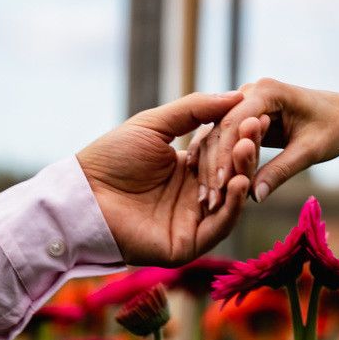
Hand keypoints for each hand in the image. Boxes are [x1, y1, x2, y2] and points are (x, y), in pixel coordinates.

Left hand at [76, 91, 255, 266]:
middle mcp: (194, 197)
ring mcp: (192, 222)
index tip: (255, 114)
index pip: (225, 154)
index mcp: (188, 171)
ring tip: (246, 148)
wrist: (83, 192)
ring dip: (243, 174)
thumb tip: (236, 94)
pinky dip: (233, 206)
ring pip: (231, 201)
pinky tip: (239, 182)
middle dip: (245, 152)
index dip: (239, 136)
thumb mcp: (155, 124)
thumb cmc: (112, 157)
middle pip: (232, 176)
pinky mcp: (188, 245)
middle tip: (255, 128)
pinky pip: (219, 227)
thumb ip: (194, 109)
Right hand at [188, 79, 338, 204]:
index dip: (224, 156)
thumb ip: (281, 171)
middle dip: (213, 165)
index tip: (221, 186)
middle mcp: (250, 92)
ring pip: (217, 136)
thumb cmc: (336, 128)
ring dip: (211, 166)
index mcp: (267, 90)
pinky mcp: (246, 119)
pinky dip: (219, 163)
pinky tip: (213, 189)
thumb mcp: (311, 151)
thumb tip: (253, 197)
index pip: (233, 123)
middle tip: (210, 200)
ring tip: (209, 200)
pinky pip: (226, 140)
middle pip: (219, 129)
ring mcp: (245, 104)